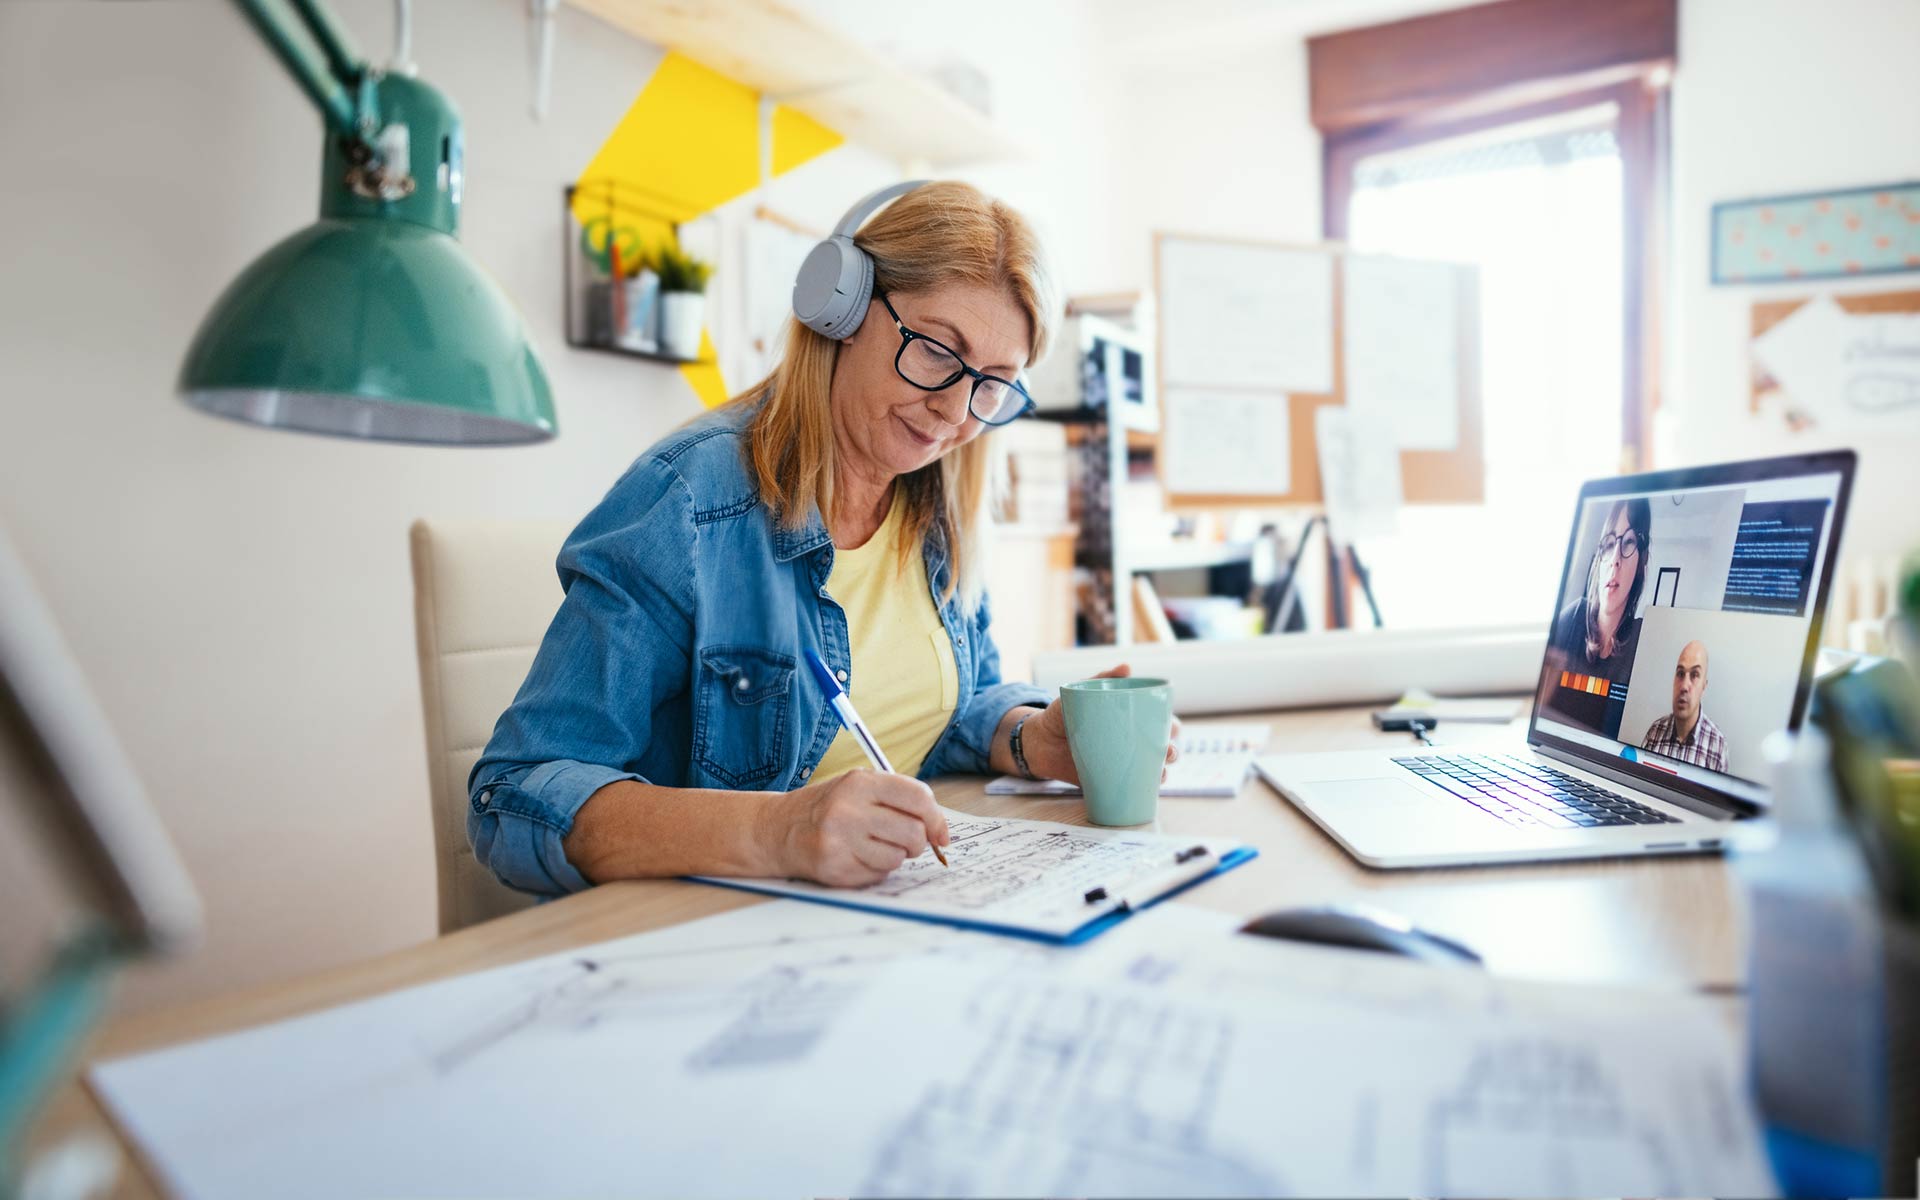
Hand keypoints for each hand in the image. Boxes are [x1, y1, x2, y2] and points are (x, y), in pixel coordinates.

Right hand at [762, 770, 949, 887]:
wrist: (777, 829)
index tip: (941, 835)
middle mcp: (849, 809)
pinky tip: (856, 857)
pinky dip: (875, 869)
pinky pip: (878, 874)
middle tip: (904, 842)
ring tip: (872, 847)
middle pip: (913, 833)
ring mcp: (840, 841)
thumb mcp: (857, 787)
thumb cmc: (827, 808)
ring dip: (894, 856)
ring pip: (898, 858)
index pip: (918, 798)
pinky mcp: (835, 868)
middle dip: (917, 843)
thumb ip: (898, 799)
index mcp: (860, 783)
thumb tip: (939, 831)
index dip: (937, 819)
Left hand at [1020, 664, 1180, 785]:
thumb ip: (1102, 678)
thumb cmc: (1063, 712)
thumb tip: (1127, 667)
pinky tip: (1142, 792)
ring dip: (1161, 774)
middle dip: (1172, 752)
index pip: (1161, 723)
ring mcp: (1122, 764)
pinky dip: (1140, 792)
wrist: (1038, 740)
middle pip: (1163, 749)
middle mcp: (1131, 743)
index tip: (1173, 728)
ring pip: (1152, 772)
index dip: (1173, 727)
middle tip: (1167, 752)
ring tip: (1159, 774)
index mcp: (1130, 721)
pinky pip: (1130, 790)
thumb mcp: (1081, 692)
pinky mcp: (1109, 782)